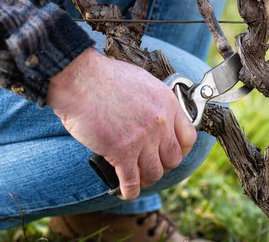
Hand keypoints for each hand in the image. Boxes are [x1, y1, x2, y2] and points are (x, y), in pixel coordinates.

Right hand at [46, 48, 196, 199]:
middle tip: (149, 166)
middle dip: (162, 166)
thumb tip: (155, 117)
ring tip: (136, 178)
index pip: (188, 137)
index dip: (181, 150)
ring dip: (145, 179)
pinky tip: (124, 191)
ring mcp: (143, 138)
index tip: (171, 154)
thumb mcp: (142, 81)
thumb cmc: (104, 77)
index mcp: (167, 103)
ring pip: (154, 173)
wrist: (80, 78)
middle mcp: (160, 122)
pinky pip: (132, 181)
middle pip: (173, 159)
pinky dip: (129, 191)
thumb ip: (153, 101)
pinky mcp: (122, 152)